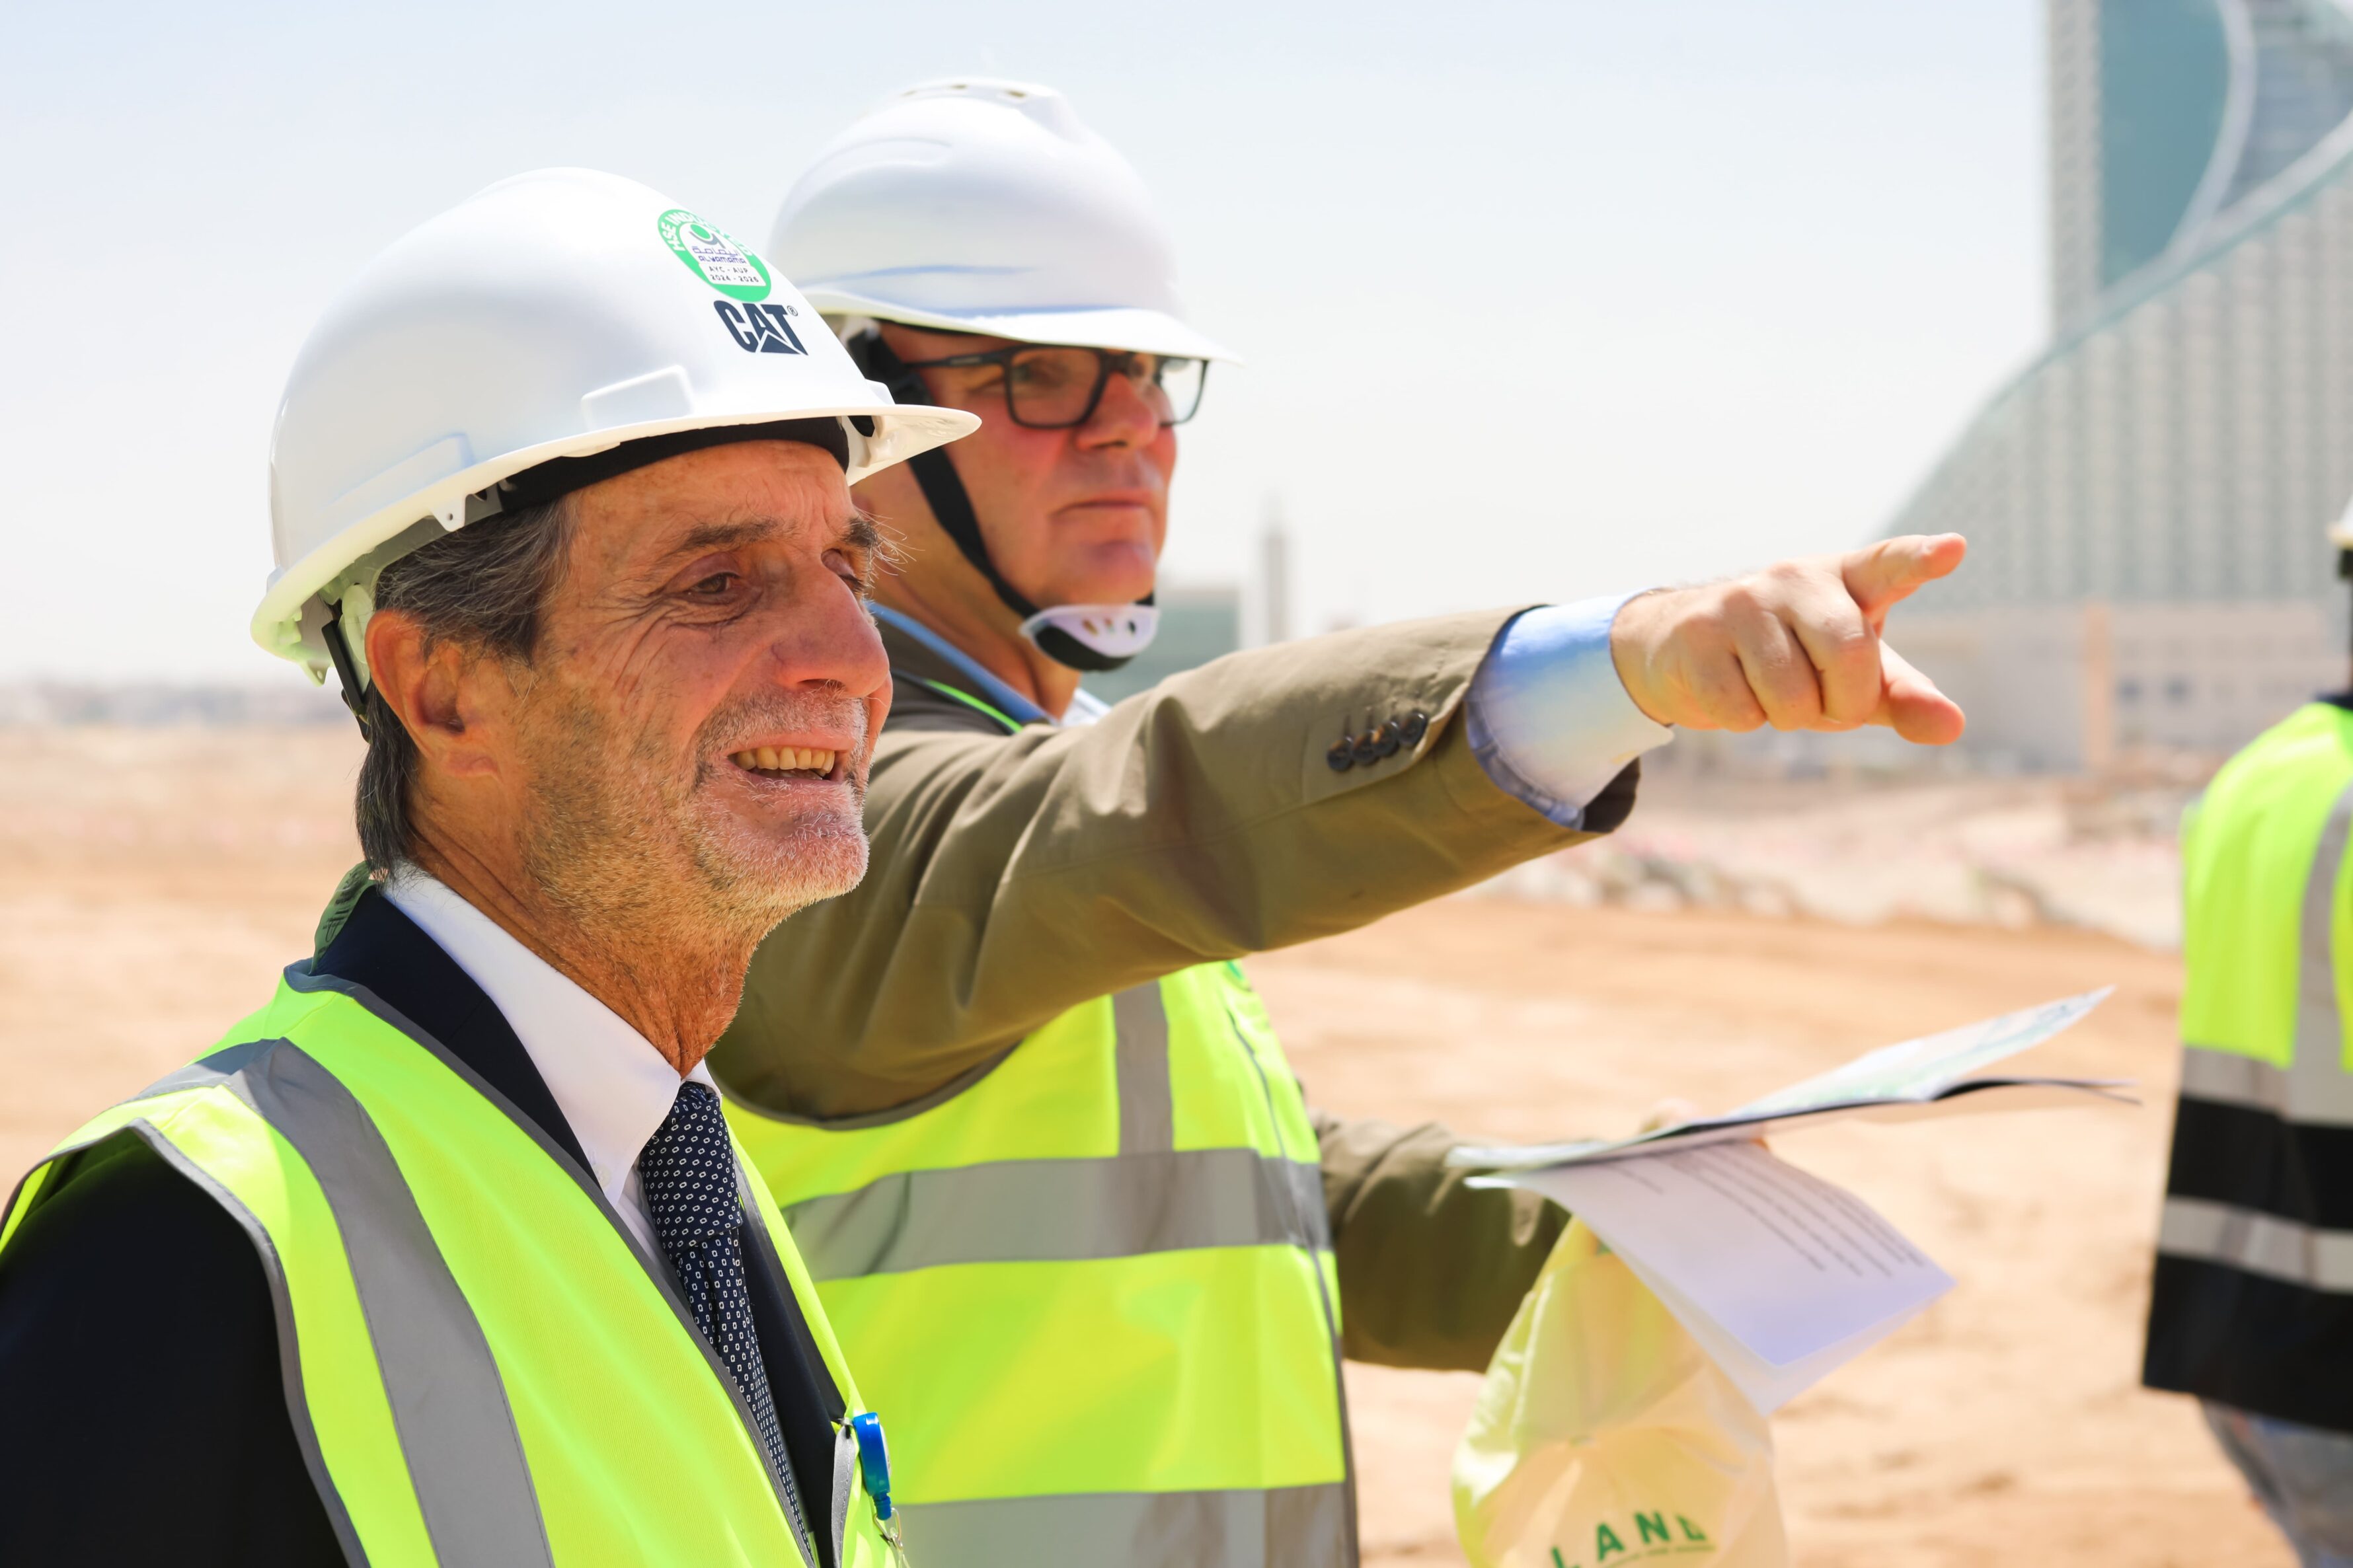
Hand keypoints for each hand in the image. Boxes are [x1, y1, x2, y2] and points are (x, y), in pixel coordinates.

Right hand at [1608, 534, 1966, 743]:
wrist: (1683, 647)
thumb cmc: (1790, 659)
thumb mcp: (1852, 676)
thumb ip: (1903, 697)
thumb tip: (1953, 727)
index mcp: (1846, 579)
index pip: (1890, 565)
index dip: (1921, 559)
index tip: (1954, 550)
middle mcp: (1795, 578)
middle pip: (1849, 655)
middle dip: (1844, 703)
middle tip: (1824, 701)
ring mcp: (1742, 602)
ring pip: (1791, 697)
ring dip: (1789, 717)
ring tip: (1771, 692)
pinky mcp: (1697, 635)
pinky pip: (1742, 710)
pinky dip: (1744, 719)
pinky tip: (1733, 691)